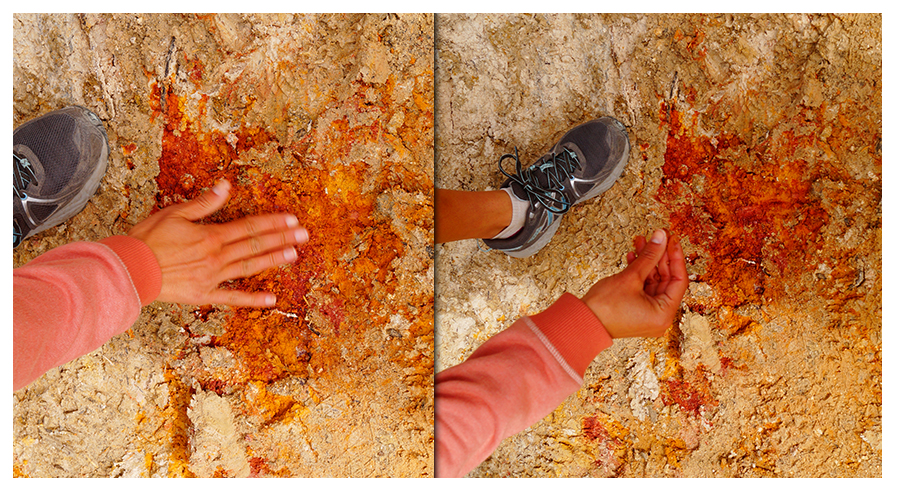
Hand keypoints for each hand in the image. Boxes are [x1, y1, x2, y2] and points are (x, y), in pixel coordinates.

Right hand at [128, 179, 308, 306]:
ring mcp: (213, 277)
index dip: (273, 222)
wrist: (130, 270)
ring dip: (273, 260)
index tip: (292, 219)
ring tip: (294, 255)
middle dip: (282, 238)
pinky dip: (252, 299)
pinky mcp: (204, 294)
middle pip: (255, 245)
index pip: (249, 226)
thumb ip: (204, 202)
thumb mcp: (175, 214)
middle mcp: (217, 256)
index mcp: (211, 236)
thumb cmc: (148, 240)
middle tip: (304, 234)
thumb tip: (225, 185)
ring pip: (250, 268)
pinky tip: (271, 299)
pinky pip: (233, 298)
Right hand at [581, 229, 688, 337]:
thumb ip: (649, 256)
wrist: (582, 321)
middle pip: (666, 280)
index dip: (675, 257)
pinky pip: (643, 288)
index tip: (671, 240)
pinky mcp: (636, 310)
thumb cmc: (604, 309)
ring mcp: (647, 314)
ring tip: (641, 244)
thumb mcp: (631, 277)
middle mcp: (659, 317)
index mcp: (664, 314)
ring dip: (647, 263)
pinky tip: (633, 258)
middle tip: (657, 239)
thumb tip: (661, 238)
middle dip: (658, 257)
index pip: (679, 280)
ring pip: (653, 282)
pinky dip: (639, 274)